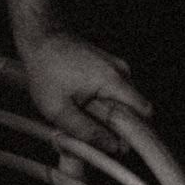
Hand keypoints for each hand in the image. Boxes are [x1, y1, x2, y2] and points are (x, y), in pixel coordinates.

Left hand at [18, 32, 151, 151]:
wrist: (41, 37)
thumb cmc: (45, 70)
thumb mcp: (58, 109)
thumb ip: (85, 131)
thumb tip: (111, 147)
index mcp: (114, 81)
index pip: (144, 114)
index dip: (135, 135)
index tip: (118, 147)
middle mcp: (122, 72)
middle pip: (135, 110)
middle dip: (118, 127)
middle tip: (94, 134)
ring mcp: (117, 67)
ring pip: (124, 101)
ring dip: (109, 115)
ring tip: (83, 115)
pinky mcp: (110, 66)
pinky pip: (115, 91)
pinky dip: (103, 102)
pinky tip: (82, 104)